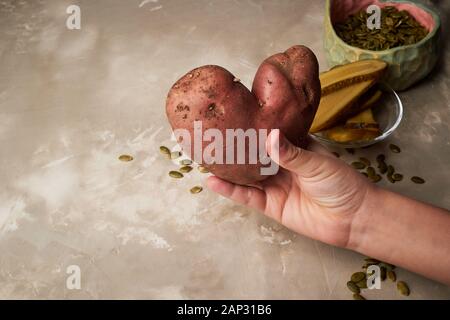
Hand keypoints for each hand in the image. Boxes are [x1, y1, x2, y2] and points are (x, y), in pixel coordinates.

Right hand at [207, 130, 374, 247]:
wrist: (353, 218)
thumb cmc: (342, 184)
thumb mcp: (317, 163)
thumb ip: (291, 153)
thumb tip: (270, 137)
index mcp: (293, 147)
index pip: (268, 134)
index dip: (251, 126)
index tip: (232, 115)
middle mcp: (280, 165)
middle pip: (252, 154)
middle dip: (233, 146)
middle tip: (210, 136)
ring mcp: (274, 185)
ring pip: (245, 175)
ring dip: (226, 168)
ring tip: (205, 157)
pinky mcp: (270, 205)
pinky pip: (247, 196)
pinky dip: (230, 190)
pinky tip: (214, 182)